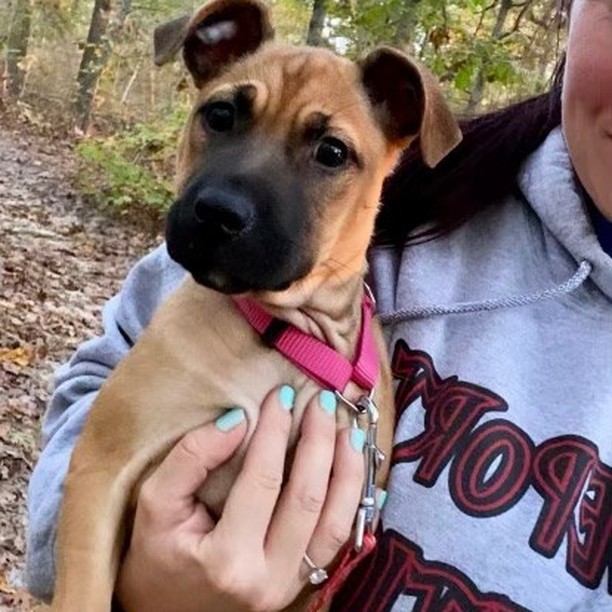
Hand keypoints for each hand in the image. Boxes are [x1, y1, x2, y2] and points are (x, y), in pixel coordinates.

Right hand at [115, 386, 365, 611]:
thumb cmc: (156, 556)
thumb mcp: (154, 505)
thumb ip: (190, 459)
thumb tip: (238, 420)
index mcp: (228, 560)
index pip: (262, 480)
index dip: (275, 432)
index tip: (280, 396)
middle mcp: (268, 578)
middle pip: (308, 498)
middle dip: (319, 442)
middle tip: (321, 402)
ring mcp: (291, 585)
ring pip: (336, 521)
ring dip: (347, 470)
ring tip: (348, 429)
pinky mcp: (303, 582)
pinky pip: (339, 539)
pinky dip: (353, 500)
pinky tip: (356, 468)